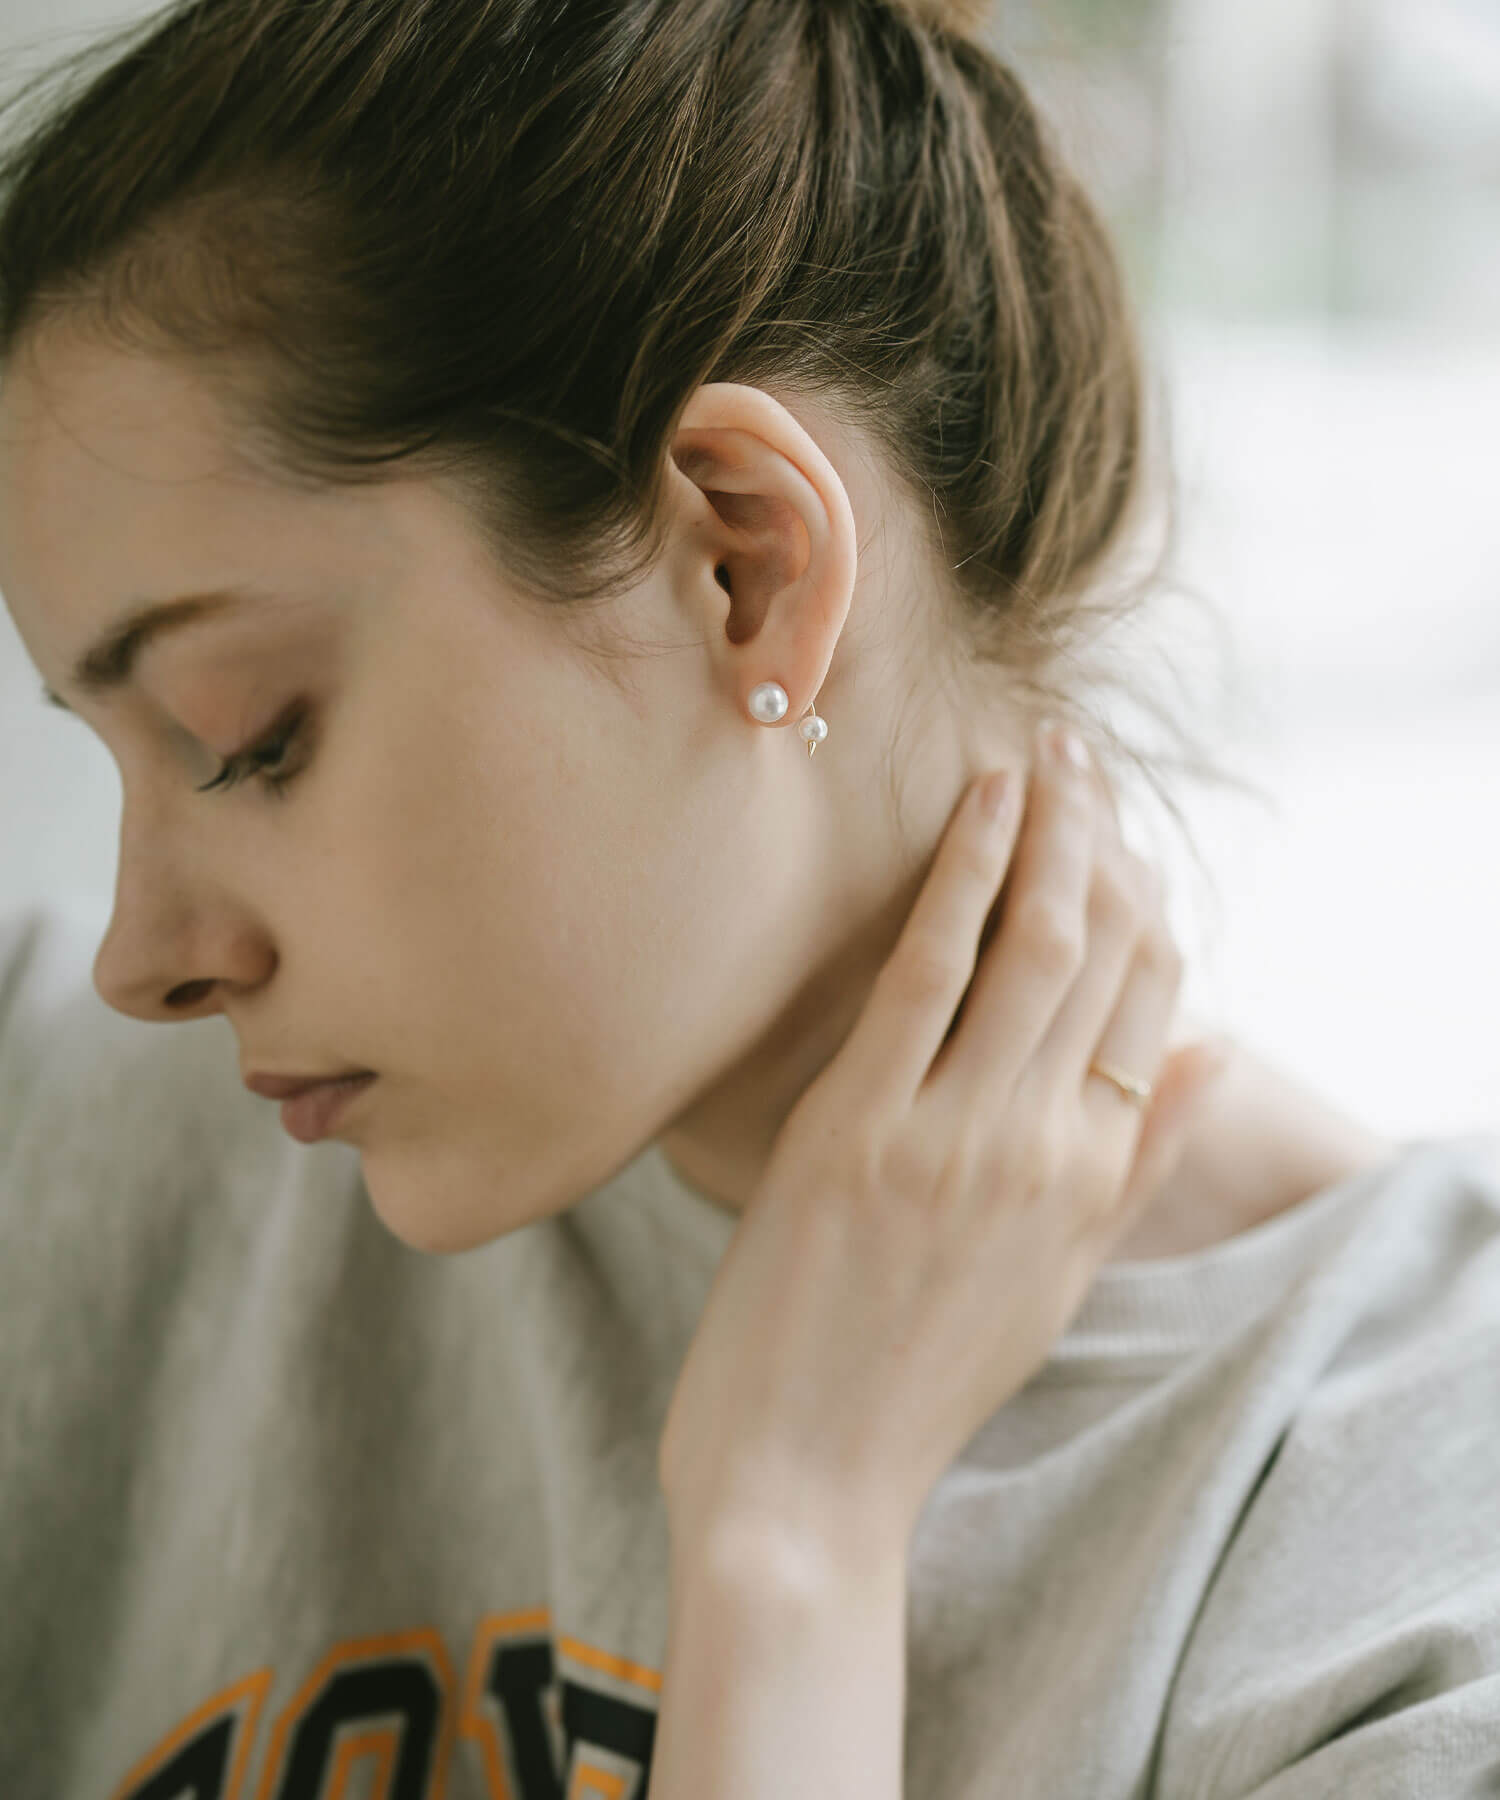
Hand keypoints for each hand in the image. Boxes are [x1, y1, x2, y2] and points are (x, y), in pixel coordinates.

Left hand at [657, 722, 1228, 1558]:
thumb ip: (1137, 1164)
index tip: (1119, 828)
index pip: (1153, 1005)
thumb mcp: (1056, 1283)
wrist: (805, 1484)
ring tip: (1047, 750)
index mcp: (1094, 1185)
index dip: (1143, 901)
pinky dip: (960, 880)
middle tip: (1084, 751)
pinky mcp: (861, 1129)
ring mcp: (957, 1135)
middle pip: (1099, 956)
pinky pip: (928, 975)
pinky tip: (977, 809)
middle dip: (1100, 838)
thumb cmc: (915, 1383)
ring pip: (1031, 948)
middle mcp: (1046, 1149)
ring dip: (1046, 833)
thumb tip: (1210, 1048)